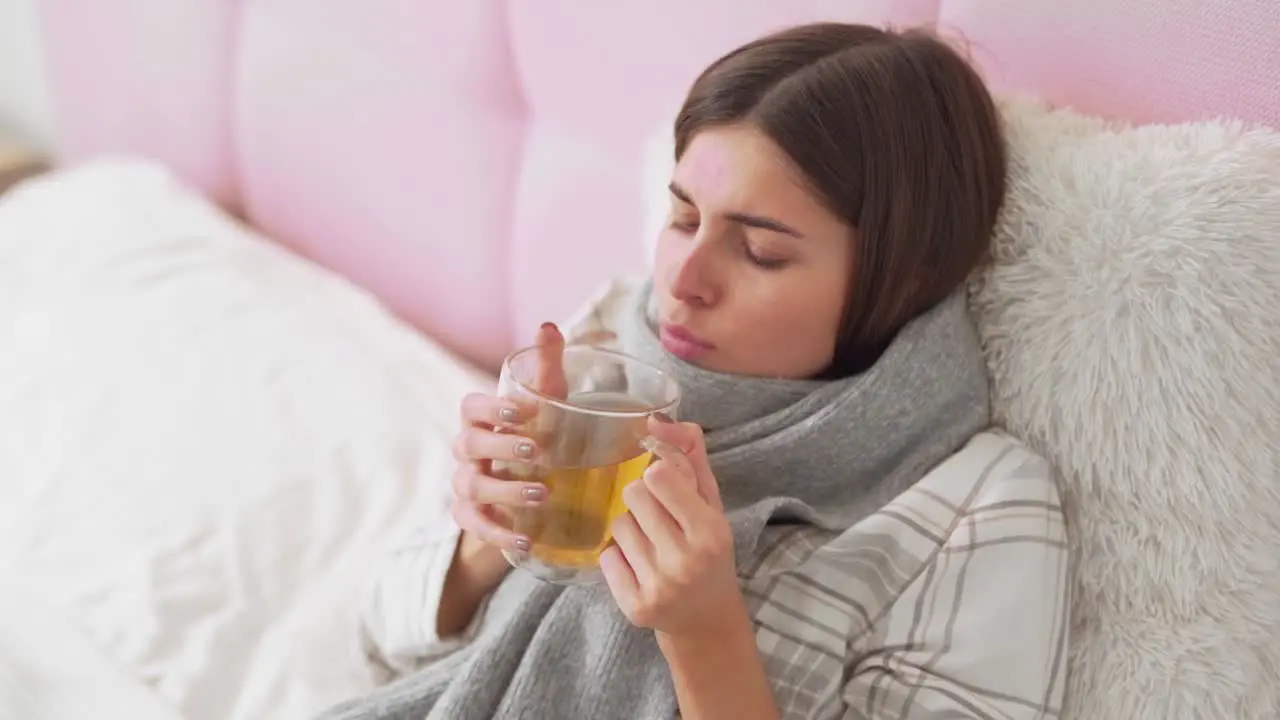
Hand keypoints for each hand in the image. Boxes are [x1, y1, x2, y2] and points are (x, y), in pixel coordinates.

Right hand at [449, 322, 566, 555]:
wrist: (525, 495)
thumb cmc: (535, 437)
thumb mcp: (546, 404)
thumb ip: (546, 368)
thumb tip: (548, 326)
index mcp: (481, 420)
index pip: (470, 407)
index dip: (491, 408)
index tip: (523, 412)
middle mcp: (467, 451)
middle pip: (469, 444)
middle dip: (501, 446)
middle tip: (539, 450)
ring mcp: (465, 485)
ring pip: (472, 486)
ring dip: (506, 490)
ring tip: (543, 493)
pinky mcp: (470, 518)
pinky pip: (475, 526)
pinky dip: (499, 533)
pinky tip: (525, 541)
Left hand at [599, 415, 741, 637]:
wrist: (707, 618)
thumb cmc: (709, 551)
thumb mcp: (711, 503)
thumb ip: (690, 456)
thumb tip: (659, 419)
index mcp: (710, 530)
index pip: (659, 474)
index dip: (657, 474)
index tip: (665, 486)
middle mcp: (685, 560)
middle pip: (633, 495)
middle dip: (643, 500)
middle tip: (659, 518)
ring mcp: (658, 586)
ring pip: (618, 524)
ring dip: (630, 527)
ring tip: (652, 544)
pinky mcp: (635, 606)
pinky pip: (606, 557)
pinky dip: (618, 557)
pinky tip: (639, 566)